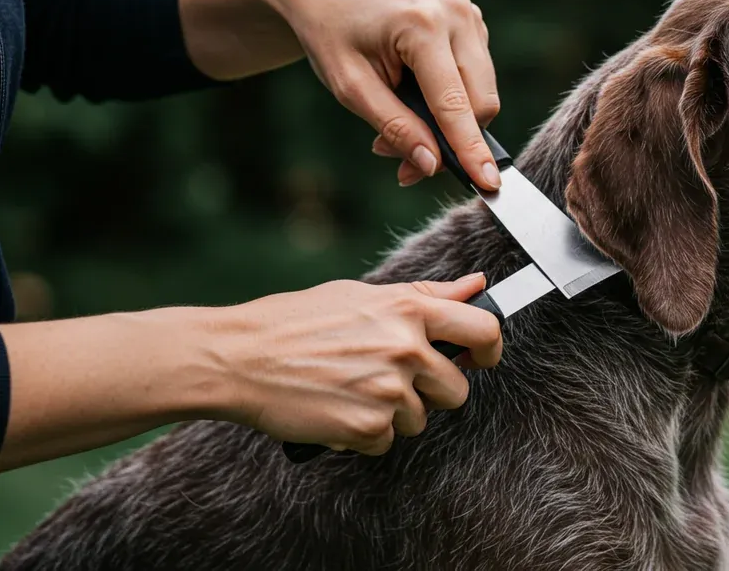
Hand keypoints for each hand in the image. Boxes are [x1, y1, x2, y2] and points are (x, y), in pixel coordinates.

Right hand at [216, 273, 501, 454]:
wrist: (239, 358)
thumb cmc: (295, 322)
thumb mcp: (363, 295)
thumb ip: (427, 295)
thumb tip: (475, 287)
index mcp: (408, 310)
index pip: (484, 330)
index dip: (490, 350)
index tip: (480, 360)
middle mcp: (406, 349)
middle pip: (457, 390)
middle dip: (431, 391)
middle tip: (390, 380)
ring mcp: (389, 391)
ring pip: (420, 419)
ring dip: (393, 413)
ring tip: (351, 389)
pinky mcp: (368, 427)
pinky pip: (386, 441)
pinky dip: (364, 433)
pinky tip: (336, 409)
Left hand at [251, 0, 501, 189]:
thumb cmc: (331, 36)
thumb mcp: (351, 89)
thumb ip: (395, 127)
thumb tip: (431, 165)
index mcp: (422, 26)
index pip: (454, 103)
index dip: (470, 149)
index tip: (489, 185)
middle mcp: (456, 15)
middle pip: (480, 102)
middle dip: (451, 141)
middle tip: (405, 163)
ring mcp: (468, 15)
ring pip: (482, 94)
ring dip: (450, 123)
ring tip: (402, 122)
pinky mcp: (472, 23)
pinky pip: (477, 79)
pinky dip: (453, 101)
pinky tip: (417, 95)